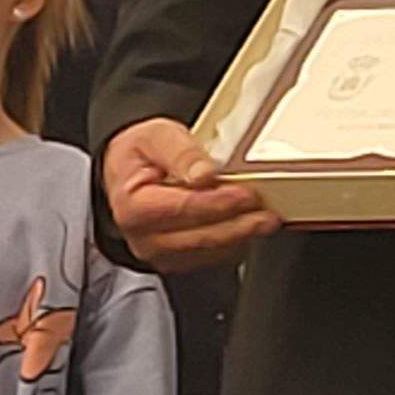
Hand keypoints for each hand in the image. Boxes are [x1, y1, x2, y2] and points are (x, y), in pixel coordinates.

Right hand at [102, 118, 275, 272]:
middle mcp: (143, 237)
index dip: (218, 204)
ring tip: (266, 219)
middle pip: (199, 236)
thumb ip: (180, 152)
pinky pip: (211, 257)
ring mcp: (160, 252)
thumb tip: (204, 173)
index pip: (182, 209)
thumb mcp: (156, 136)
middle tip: (267, 213)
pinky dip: (233, 242)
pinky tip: (248, 226)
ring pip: (209, 251)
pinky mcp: (177, 259)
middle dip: (238, 225)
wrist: (127, 171)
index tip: (245, 195)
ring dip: (240, 236)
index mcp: (133, 206)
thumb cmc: (139, 154)